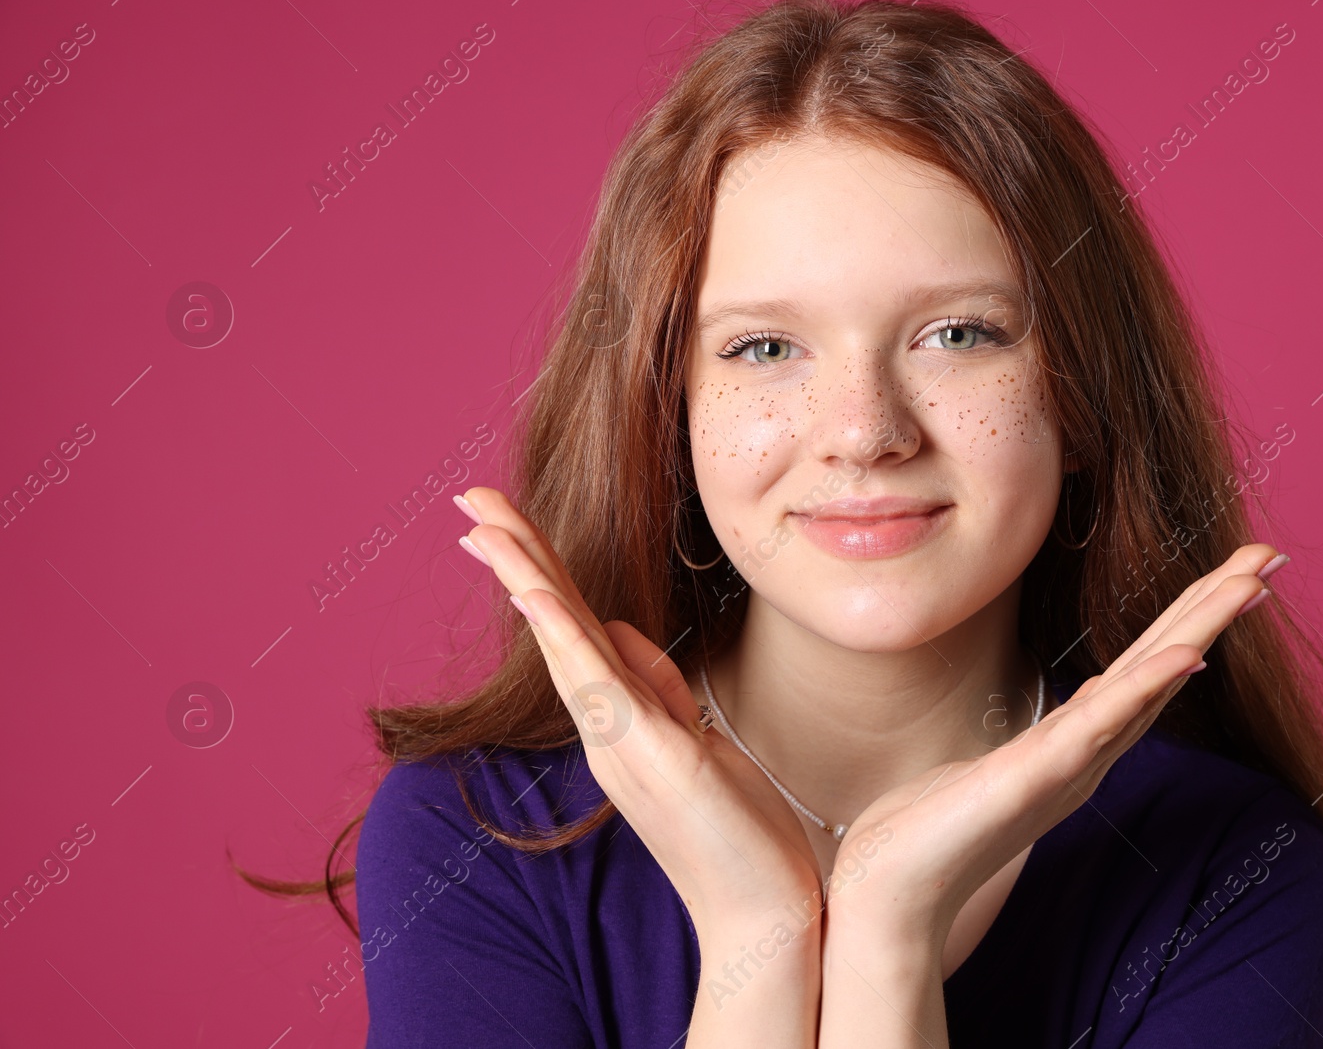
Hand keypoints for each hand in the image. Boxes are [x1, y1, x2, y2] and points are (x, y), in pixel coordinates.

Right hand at [454, 487, 824, 942]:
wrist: (764, 915)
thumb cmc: (738, 833)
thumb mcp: (698, 741)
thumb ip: (659, 685)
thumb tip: (625, 627)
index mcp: (620, 718)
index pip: (574, 627)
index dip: (539, 570)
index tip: (501, 522)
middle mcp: (607, 726)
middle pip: (555, 623)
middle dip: (515, 555)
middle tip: (469, 496)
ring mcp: (622, 741)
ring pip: (564, 643)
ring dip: (524, 578)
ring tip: (484, 524)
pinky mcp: (651, 757)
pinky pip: (598, 685)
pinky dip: (563, 636)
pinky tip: (535, 593)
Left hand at [820, 543, 1286, 943]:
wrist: (889, 895)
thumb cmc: (927, 835)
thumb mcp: (990, 774)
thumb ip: (1028, 751)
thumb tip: (1044, 733)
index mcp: (1075, 747)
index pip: (1146, 672)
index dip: (1192, 621)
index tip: (1236, 573)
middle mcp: (1085, 755)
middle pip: (1164, 667)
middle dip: (1216, 609)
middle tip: (1269, 555)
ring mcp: (1065, 766)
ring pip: (1147, 684)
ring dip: (1199, 630)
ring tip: (1248, 582)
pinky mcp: (1034, 777)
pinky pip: (1099, 725)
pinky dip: (1143, 689)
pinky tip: (1184, 656)